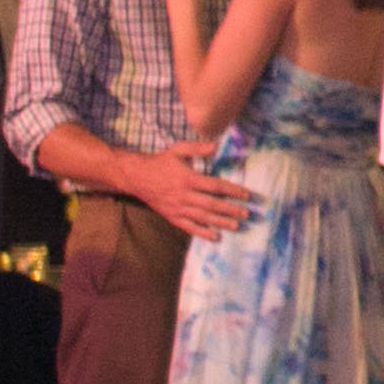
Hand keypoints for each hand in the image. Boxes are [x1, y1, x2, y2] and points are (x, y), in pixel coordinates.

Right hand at [125, 142, 251, 239]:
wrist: (137, 177)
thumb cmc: (160, 162)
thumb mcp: (178, 150)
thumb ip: (197, 148)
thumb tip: (216, 145)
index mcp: (188, 178)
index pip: (215, 186)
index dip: (232, 191)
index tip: (246, 195)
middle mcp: (184, 195)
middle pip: (212, 204)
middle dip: (231, 209)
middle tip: (247, 214)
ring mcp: (178, 208)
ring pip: (202, 218)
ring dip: (221, 222)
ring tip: (236, 226)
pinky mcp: (172, 217)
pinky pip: (189, 227)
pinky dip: (202, 233)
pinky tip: (215, 237)